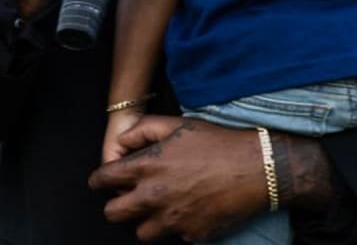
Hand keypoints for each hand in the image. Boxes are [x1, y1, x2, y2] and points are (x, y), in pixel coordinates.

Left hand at [89, 117, 268, 241]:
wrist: (257, 169)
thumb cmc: (219, 143)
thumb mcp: (179, 124)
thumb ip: (143, 130)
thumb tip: (121, 143)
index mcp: (147, 167)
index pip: (102, 180)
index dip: (99, 180)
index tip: (104, 181)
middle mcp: (154, 196)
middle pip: (113, 213)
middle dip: (118, 204)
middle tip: (132, 197)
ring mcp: (172, 220)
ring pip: (140, 232)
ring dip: (147, 220)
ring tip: (164, 206)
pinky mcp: (190, 235)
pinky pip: (174, 236)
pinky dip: (179, 225)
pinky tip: (193, 209)